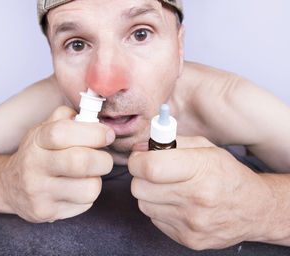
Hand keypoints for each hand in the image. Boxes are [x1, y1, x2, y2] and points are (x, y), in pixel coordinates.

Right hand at [0, 106, 114, 222]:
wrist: (9, 186)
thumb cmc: (36, 154)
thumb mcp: (43, 130)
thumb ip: (65, 118)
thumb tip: (92, 116)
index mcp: (35, 141)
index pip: (63, 132)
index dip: (93, 132)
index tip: (107, 135)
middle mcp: (34, 166)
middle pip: (80, 162)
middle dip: (103, 160)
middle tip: (103, 159)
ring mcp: (39, 192)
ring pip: (89, 188)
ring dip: (96, 180)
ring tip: (87, 176)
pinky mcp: (46, 212)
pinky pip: (85, 205)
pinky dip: (87, 196)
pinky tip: (76, 189)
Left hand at [128, 136, 274, 249]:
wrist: (255, 210)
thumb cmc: (227, 174)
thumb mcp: (205, 148)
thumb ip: (170, 143)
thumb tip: (138, 147)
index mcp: (202, 170)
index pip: (150, 168)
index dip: (137, 160)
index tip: (139, 157)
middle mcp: (197, 199)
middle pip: (140, 188)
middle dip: (141, 177)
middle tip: (153, 172)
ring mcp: (192, 223)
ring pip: (143, 205)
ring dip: (149, 195)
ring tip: (168, 189)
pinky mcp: (189, 239)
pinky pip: (155, 220)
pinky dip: (160, 210)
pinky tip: (177, 204)